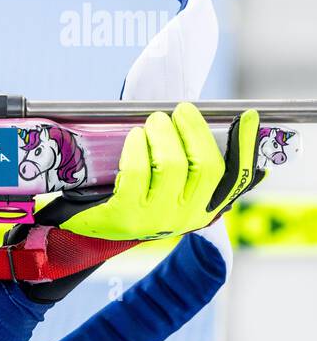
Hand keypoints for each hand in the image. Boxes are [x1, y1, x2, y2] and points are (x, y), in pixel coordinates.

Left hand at [60, 103, 264, 241]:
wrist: (92, 230)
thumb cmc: (137, 198)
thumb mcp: (170, 188)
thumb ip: (194, 165)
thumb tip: (225, 128)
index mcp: (204, 208)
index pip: (235, 178)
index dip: (245, 146)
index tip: (248, 116)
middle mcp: (186, 216)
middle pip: (206, 166)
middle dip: (194, 131)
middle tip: (178, 111)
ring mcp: (156, 219)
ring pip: (172, 166)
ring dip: (163, 135)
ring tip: (154, 122)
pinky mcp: (125, 216)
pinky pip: (138, 173)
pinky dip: (138, 148)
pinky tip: (135, 137)